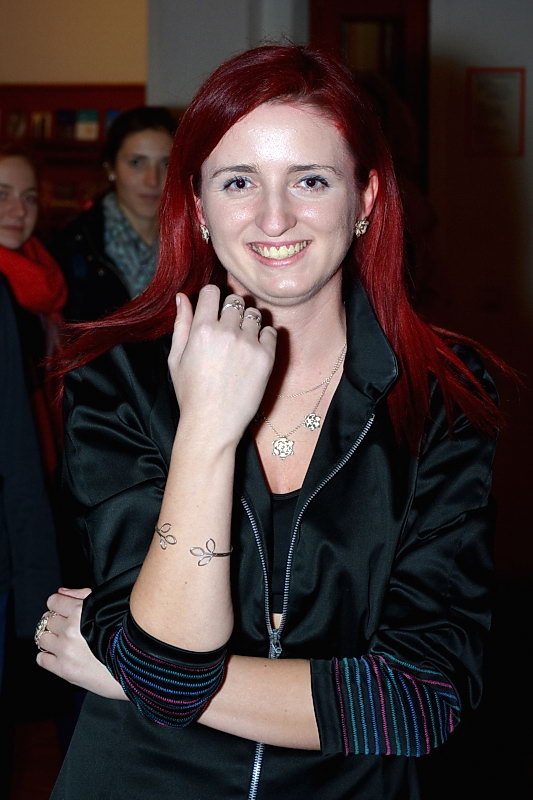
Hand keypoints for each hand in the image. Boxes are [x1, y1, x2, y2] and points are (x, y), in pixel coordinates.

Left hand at [36, 588, 125, 699]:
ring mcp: (65, 651)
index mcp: (81, 612)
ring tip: (65, 642)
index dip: (60, 605)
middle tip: (70, 628)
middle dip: (57, 622)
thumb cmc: (125, 634)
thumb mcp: (108, 606)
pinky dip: (48, 656)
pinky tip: (62, 655)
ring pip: (41, 638)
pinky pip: (41, 658)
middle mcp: (70, 631)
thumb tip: (62, 592)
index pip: (53, 601)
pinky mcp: (63, 670)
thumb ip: (82, 596)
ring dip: (52, 638)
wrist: (135, 666)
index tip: (65, 610)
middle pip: (47, 619)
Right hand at [169, 285, 276, 447]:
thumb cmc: (191, 393)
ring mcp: (248, 344)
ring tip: (241, 341)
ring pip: (254, 314)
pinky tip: (253, 350)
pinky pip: (271, 331)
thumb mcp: (176, 357)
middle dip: (231, 311)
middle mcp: (227, 332)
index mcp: (202, 329)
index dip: (213, 297)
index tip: (214, 308)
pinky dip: (264, 336)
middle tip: (228, 329)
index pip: (213, 291)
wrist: (213, 423)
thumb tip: (182, 297)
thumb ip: (181, 324)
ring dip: (248, 322)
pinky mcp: (266, 357)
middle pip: (236, 301)